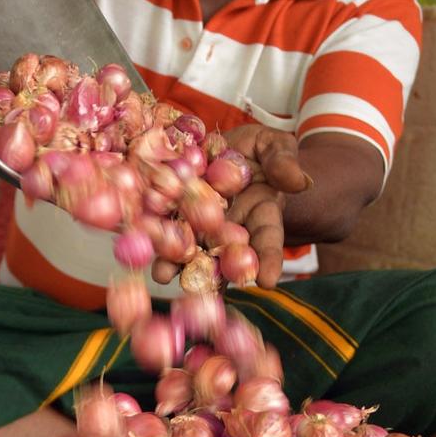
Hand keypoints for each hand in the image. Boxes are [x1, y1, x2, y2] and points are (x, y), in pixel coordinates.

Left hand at [152, 123, 310, 288]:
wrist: (229, 146)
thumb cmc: (261, 151)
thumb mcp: (276, 147)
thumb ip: (283, 162)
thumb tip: (299, 181)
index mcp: (260, 215)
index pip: (267, 240)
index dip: (268, 259)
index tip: (269, 280)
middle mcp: (228, 228)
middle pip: (222, 253)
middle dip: (214, 273)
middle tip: (205, 290)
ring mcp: (198, 224)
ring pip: (188, 246)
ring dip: (174, 261)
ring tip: (161, 274)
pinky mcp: (172, 212)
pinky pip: (161, 222)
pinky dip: (150, 232)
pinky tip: (136, 239)